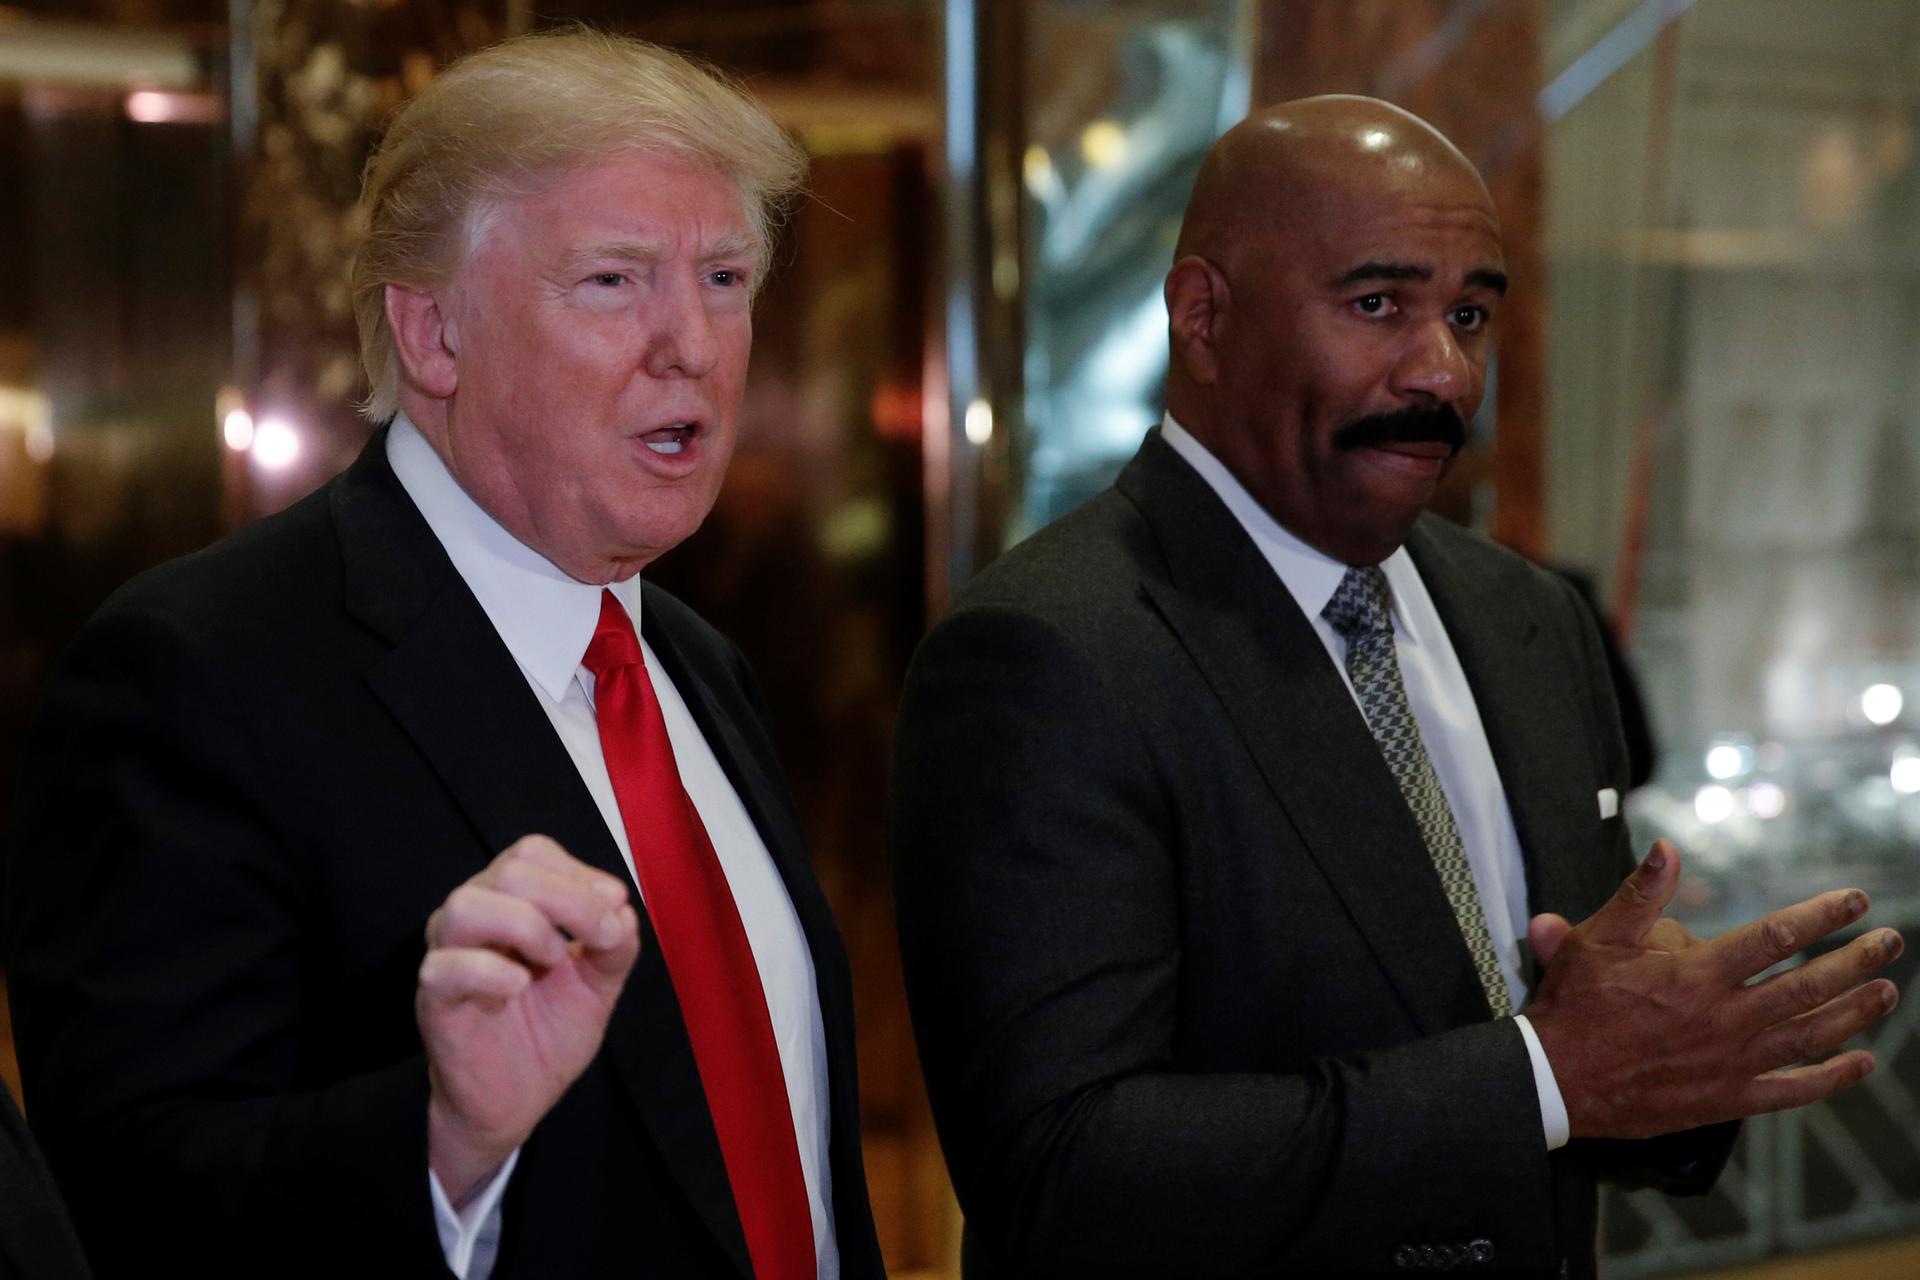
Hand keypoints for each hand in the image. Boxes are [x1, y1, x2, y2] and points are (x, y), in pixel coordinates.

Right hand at [417, 834, 639, 1201]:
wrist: (518, 1100)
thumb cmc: (549, 1031)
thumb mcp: (599, 984)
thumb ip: (615, 945)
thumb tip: (623, 909)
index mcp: (510, 900)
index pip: (533, 853)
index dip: (580, 873)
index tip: (615, 907)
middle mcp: (474, 915)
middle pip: (511, 870)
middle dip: (570, 898)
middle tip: (602, 939)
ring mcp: (448, 954)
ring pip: (468, 905)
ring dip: (526, 925)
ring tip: (554, 960)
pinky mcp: (434, 998)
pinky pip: (445, 967)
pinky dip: (489, 971)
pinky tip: (519, 987)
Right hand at [1524, 839, 1900, 1139]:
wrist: (1557, 1080)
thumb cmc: (1574, 1006)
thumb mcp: (1596, 939)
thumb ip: (1639, 894)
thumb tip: (1667, 848)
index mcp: (1695, 975)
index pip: (1774, 937)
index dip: (1820, 916)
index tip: (1854, 900)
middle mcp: (1723, 1018)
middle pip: (1807, 986)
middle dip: (1855, 960)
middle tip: (1889, 942)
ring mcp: (1730, 1062)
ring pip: (1809, 1035)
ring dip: (1854, 1012)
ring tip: (1887, 992)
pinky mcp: (1726, 1098)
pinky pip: (1791, 1090)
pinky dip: (1830, 1078)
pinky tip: (1858, 1063)